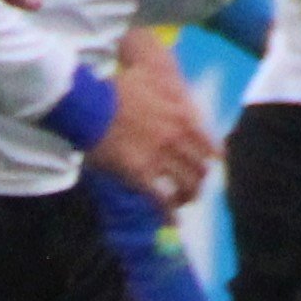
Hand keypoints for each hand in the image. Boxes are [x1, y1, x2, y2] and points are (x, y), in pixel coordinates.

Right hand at [88, 45, 216, 208]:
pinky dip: (168, 214)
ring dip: (186, 197)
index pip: (211, 146)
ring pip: (186, 186)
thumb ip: (165, 86)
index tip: (210, 166)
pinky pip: (162, 200)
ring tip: (180, 203)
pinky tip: (170, 221)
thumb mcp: (148, 79)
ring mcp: (160, 158)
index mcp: (183, 117)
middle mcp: (177, 140)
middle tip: (191, 187)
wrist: (89, 105)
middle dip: (197, 181)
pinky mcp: (141, 175)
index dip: (212, 159)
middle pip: (200, 169)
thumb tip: (174, 85)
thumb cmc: (114, 90)